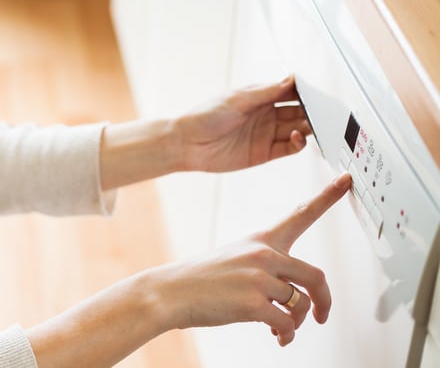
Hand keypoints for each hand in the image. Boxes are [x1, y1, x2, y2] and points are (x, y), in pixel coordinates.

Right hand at [149, 172, 350, 345]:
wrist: (171, 292)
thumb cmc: (202, 278)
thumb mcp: (235, 258)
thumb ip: (267, 267)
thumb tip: (293, 296)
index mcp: (261, 239)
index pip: (301, 213)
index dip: (327, 197)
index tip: (346, 181)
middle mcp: (263, 254)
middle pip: (316, 277)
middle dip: (323, 301)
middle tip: (320, 314)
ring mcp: (258, 278)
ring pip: (300, 304)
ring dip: (297, 323)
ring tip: (282, 329)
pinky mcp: (253, 302)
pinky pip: (287, 324)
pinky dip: (286, 335)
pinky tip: (277, 336)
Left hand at [178, 75, 312, 172]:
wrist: (188, 144)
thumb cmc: (206, 116)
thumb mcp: (237, 99)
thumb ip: (267, 91)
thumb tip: (291, 78)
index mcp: (259, 96)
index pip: (290, 92)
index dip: (306, 92)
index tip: (320, 93)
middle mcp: (266, 114)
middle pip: (298, 111)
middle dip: (312, 111)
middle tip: (326, 112)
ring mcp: (267, 133)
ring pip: (297, 129)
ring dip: (309, 127)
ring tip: (315, 125)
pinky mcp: (265, 152)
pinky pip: (289, 147)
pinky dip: (299, 143)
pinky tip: (298, 137)